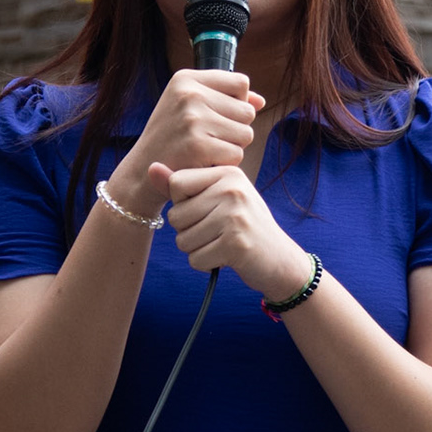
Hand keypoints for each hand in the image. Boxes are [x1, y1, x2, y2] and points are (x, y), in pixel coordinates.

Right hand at [108, 70, 263, 220]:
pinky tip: (204, 162)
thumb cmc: (172, 137)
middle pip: (247, 110)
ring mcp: (193, 119)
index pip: (241, 83)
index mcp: (186, 79)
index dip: (238, 103)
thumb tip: (260, 101)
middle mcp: (189, 94)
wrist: (142, 171)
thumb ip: (226, 99)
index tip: (217, 116)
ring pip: (246, 133)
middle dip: (236, 128)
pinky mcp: (198, 146)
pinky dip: (225, 163)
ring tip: (206, 149)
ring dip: (232, 147)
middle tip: (209, 138)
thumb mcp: (190, 107)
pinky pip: (236, 154)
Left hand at [148, 161, 312, 298]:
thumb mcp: (217, 198)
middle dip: (188, 231)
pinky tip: (226, 257)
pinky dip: (206, 264)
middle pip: (176, 215)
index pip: (177, 183)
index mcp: (228, 172)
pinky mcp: (235, 245)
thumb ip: (183, 185)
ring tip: (221, 243)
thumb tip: (151, 167)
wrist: (280, 259)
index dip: (183, 203)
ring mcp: (235, 217)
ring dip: (197, 249)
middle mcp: (233, 189)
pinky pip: (195, 259)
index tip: (207, 209)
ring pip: (182, 240)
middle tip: (217, 231)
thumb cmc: (242, 226)